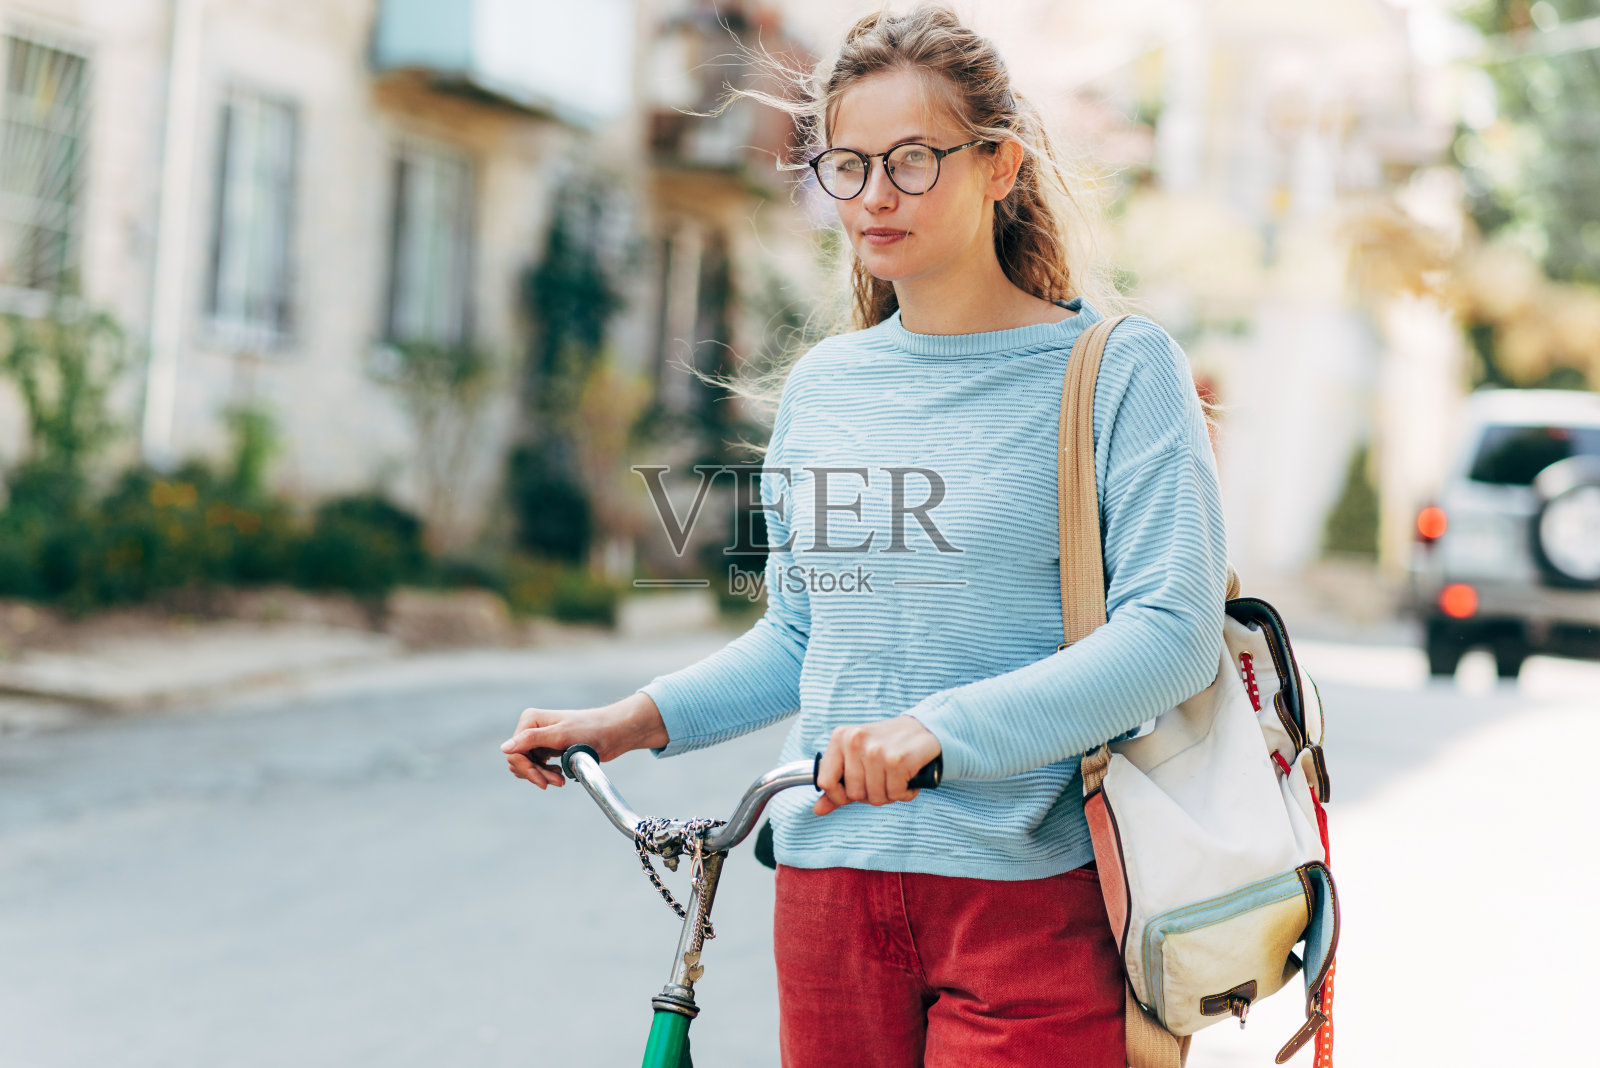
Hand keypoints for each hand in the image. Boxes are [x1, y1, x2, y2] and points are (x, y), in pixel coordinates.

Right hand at [500, 692, 667, 788]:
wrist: (613, 733)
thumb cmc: (591, 730)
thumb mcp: (561, 735)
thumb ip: (532, 740)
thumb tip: (505, 748)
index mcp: (530, 720)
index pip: (514, 752)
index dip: (526, 770)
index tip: (544, 782)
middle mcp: (531, 728)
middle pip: (519, 761)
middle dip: (535, 774)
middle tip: (557, 782)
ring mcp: (539, 739)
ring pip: (528, 766)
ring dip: (542, 776)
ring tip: (561, 780)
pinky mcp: (548, 749)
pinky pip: (538, 767)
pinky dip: (546, 774)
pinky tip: (561, 775)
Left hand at [813, 715, 941, 816]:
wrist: (924, 729)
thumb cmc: (887, 745)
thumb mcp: (857, 758)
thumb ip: (837, 784)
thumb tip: (818, 810)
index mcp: (840, 738)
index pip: (825, 780)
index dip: (838, 796)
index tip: (852, 793)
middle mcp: (855, 741)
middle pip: (853, 794)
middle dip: (871, 794)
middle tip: (883, 779)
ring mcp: (876, 750)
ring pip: (875, 797)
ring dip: (889, 794)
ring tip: (896, 777)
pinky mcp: (897, 760)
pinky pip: (895, 794)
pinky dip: (904, 793)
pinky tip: (907, 778)